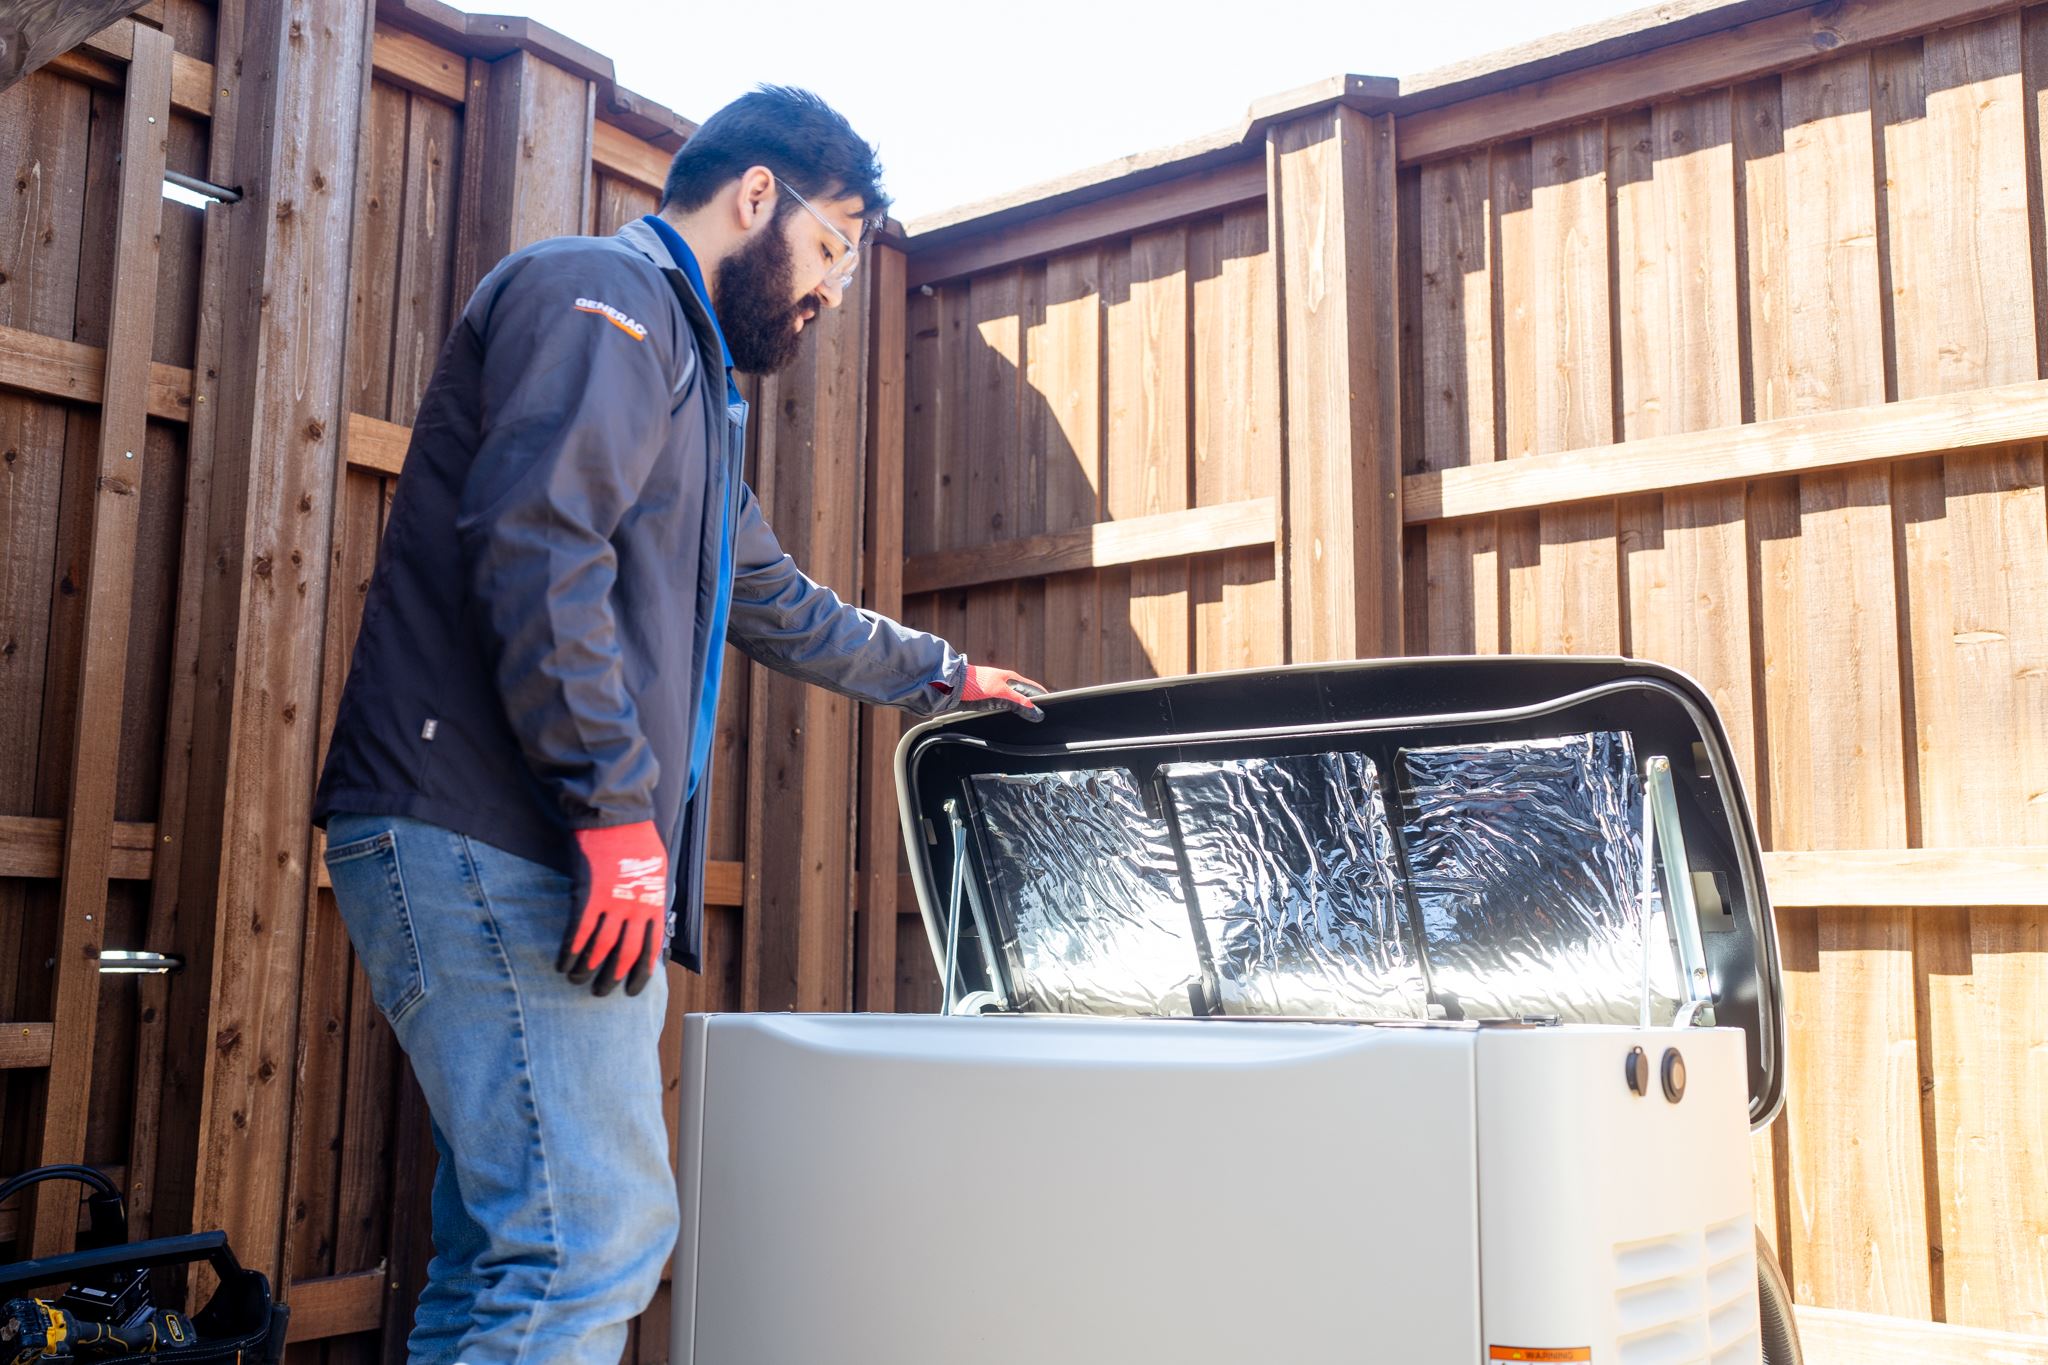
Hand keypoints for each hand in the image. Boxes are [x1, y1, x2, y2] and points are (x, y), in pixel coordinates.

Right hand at [560, 821, 666, 996]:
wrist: (616, 814)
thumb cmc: (637, 839)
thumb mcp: (657, 871)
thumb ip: (652, 898)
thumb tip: (651, 921)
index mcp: (654, 903)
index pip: (651, 950)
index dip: (641, 974)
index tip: (632, 991)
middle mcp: (636, 907)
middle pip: (625, 955)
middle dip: (612, 979)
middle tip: (600, 993)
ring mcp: (612, 901)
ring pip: (600, 948)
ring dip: (587, 969)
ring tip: (577, 981)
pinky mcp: (589, 893)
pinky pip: (579, 931)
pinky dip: (571, 951)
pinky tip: (562, 963)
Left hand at [960, 663, 1048, 721]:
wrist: (954, 686)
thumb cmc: (976, 683)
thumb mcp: (1000, 692)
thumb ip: (1018, 701)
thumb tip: (1035, 710)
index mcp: (1012, 678)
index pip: (1034, 689)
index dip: (1043, 697)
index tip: (1053, 706)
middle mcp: (1007, 685)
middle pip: (1026, 697)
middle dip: (1034, 706)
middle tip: (1043, 718)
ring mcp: (999, 693)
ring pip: (1017, 704)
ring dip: (1023, 711)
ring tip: (1032, 721)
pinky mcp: (990, 701)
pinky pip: (1007, 708)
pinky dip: (1013, 713)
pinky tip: (1014, 719)